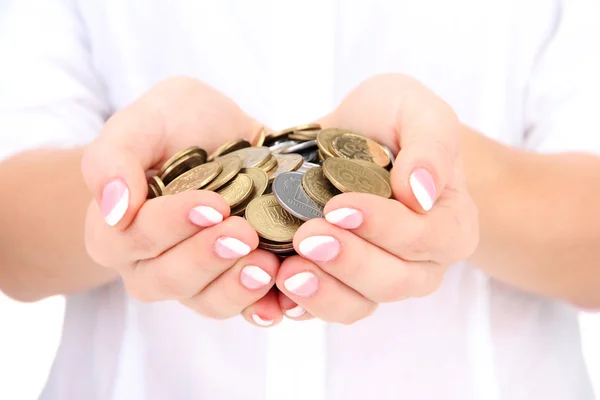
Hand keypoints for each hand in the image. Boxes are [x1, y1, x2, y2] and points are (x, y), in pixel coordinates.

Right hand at [81, 77, 282, 326]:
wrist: (225, 134)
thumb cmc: (177, 123)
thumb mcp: (145, 121)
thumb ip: (113, 158)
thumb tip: (113, 210)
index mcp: (117, 229)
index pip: (134, 238)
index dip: (172, 225)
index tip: (212, 204)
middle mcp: (149, 264)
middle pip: (168, 279)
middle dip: (207, 258)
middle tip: (244, 233)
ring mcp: (193, 279)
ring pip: (206, 301)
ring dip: (235, 288)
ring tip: (267, 266)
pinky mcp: (231, 283)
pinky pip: (243, 309)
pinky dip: (264, 306)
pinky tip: (283, 297)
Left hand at [276, 74, 478, 322]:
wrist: (354, 134)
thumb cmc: (392, 119)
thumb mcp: (417, 110)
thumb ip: (431, 144)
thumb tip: (420, 193)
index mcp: (449, 223)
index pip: (425, 239)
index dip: (383, 227)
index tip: (339, 205)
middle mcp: (421, 263)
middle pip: (393, 282)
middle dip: (348, 262)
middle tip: (306, 236)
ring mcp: (378, 279)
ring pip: (358, 305)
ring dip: (323, 293)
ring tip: (288, 272)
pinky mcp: (340, 284)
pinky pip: (324, 307)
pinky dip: (298, 304)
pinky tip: (273, 289)